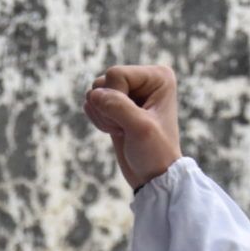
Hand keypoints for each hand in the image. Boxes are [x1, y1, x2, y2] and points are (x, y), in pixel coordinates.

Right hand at [83, 65, 181, 189]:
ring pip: (95, 92)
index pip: (116, 74)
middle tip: (126, 127)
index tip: (132, 121)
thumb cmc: (155, 152)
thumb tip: (92, 94)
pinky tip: (115, 130)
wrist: (153, 176)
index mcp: (158, 77)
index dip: (116, 100)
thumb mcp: (140, 129)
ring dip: (102, 116)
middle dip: (107, 108)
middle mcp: (144, 79)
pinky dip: (98, 119)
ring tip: (121, 130)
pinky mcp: (116, 104)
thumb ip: (117, 107)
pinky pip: (92, 102)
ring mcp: (129, 91)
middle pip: (103, 82)